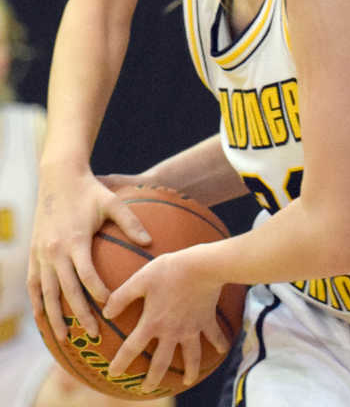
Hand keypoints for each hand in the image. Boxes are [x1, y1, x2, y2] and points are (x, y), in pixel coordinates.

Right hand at [28, 165, 151, 341]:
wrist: (58, 177)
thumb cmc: (90, 190)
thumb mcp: (112, 202)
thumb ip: (130, 222)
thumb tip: (150, 242)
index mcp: (75, 240)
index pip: (87, 276)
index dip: (98, 294)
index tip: (111, 308)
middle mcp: (55, 251)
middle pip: (67, 291)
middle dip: (80, 316)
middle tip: (94, 336)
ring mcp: (41, 254)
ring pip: (47, 294)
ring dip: (55, 318)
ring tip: (65, 339)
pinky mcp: (33, 254)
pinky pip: (33, 285)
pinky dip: (37, 304)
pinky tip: (43, 320)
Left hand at [103, 246, 229, 393]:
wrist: (203, 266)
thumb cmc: (170, 269)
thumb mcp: (141, 278)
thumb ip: (122, 296)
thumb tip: (105, 312)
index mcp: (153, 322)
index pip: (132, 348)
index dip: (121, 362)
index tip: (113, 374)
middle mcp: (172, 331)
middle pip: (161, 363)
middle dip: (153, 379)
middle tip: (146, 390)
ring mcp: (191, 328)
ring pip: (191, 357)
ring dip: (189, 371)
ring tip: (187, 381)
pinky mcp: (207, 320)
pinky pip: (214, 336)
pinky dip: (219, 344)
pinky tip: (223, 351)